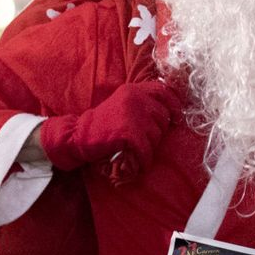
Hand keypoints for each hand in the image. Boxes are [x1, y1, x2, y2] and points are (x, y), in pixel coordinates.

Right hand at [40, 80, 181, 175]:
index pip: (163, 92)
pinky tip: (138, 164)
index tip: (176, 118)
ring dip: (149, 148)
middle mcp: (135, 98)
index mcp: (134, 89)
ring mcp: (132, 114)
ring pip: (156, 135)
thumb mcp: (123, 105)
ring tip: (137, 152)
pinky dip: (144, 160)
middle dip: (157, 133)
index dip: (174, 105)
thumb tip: (170, 112)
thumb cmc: (102, 125)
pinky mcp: (129, 132)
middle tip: (143, 142)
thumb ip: (142, 103)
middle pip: (163, 117)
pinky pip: (146, 150)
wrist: (78, 136)